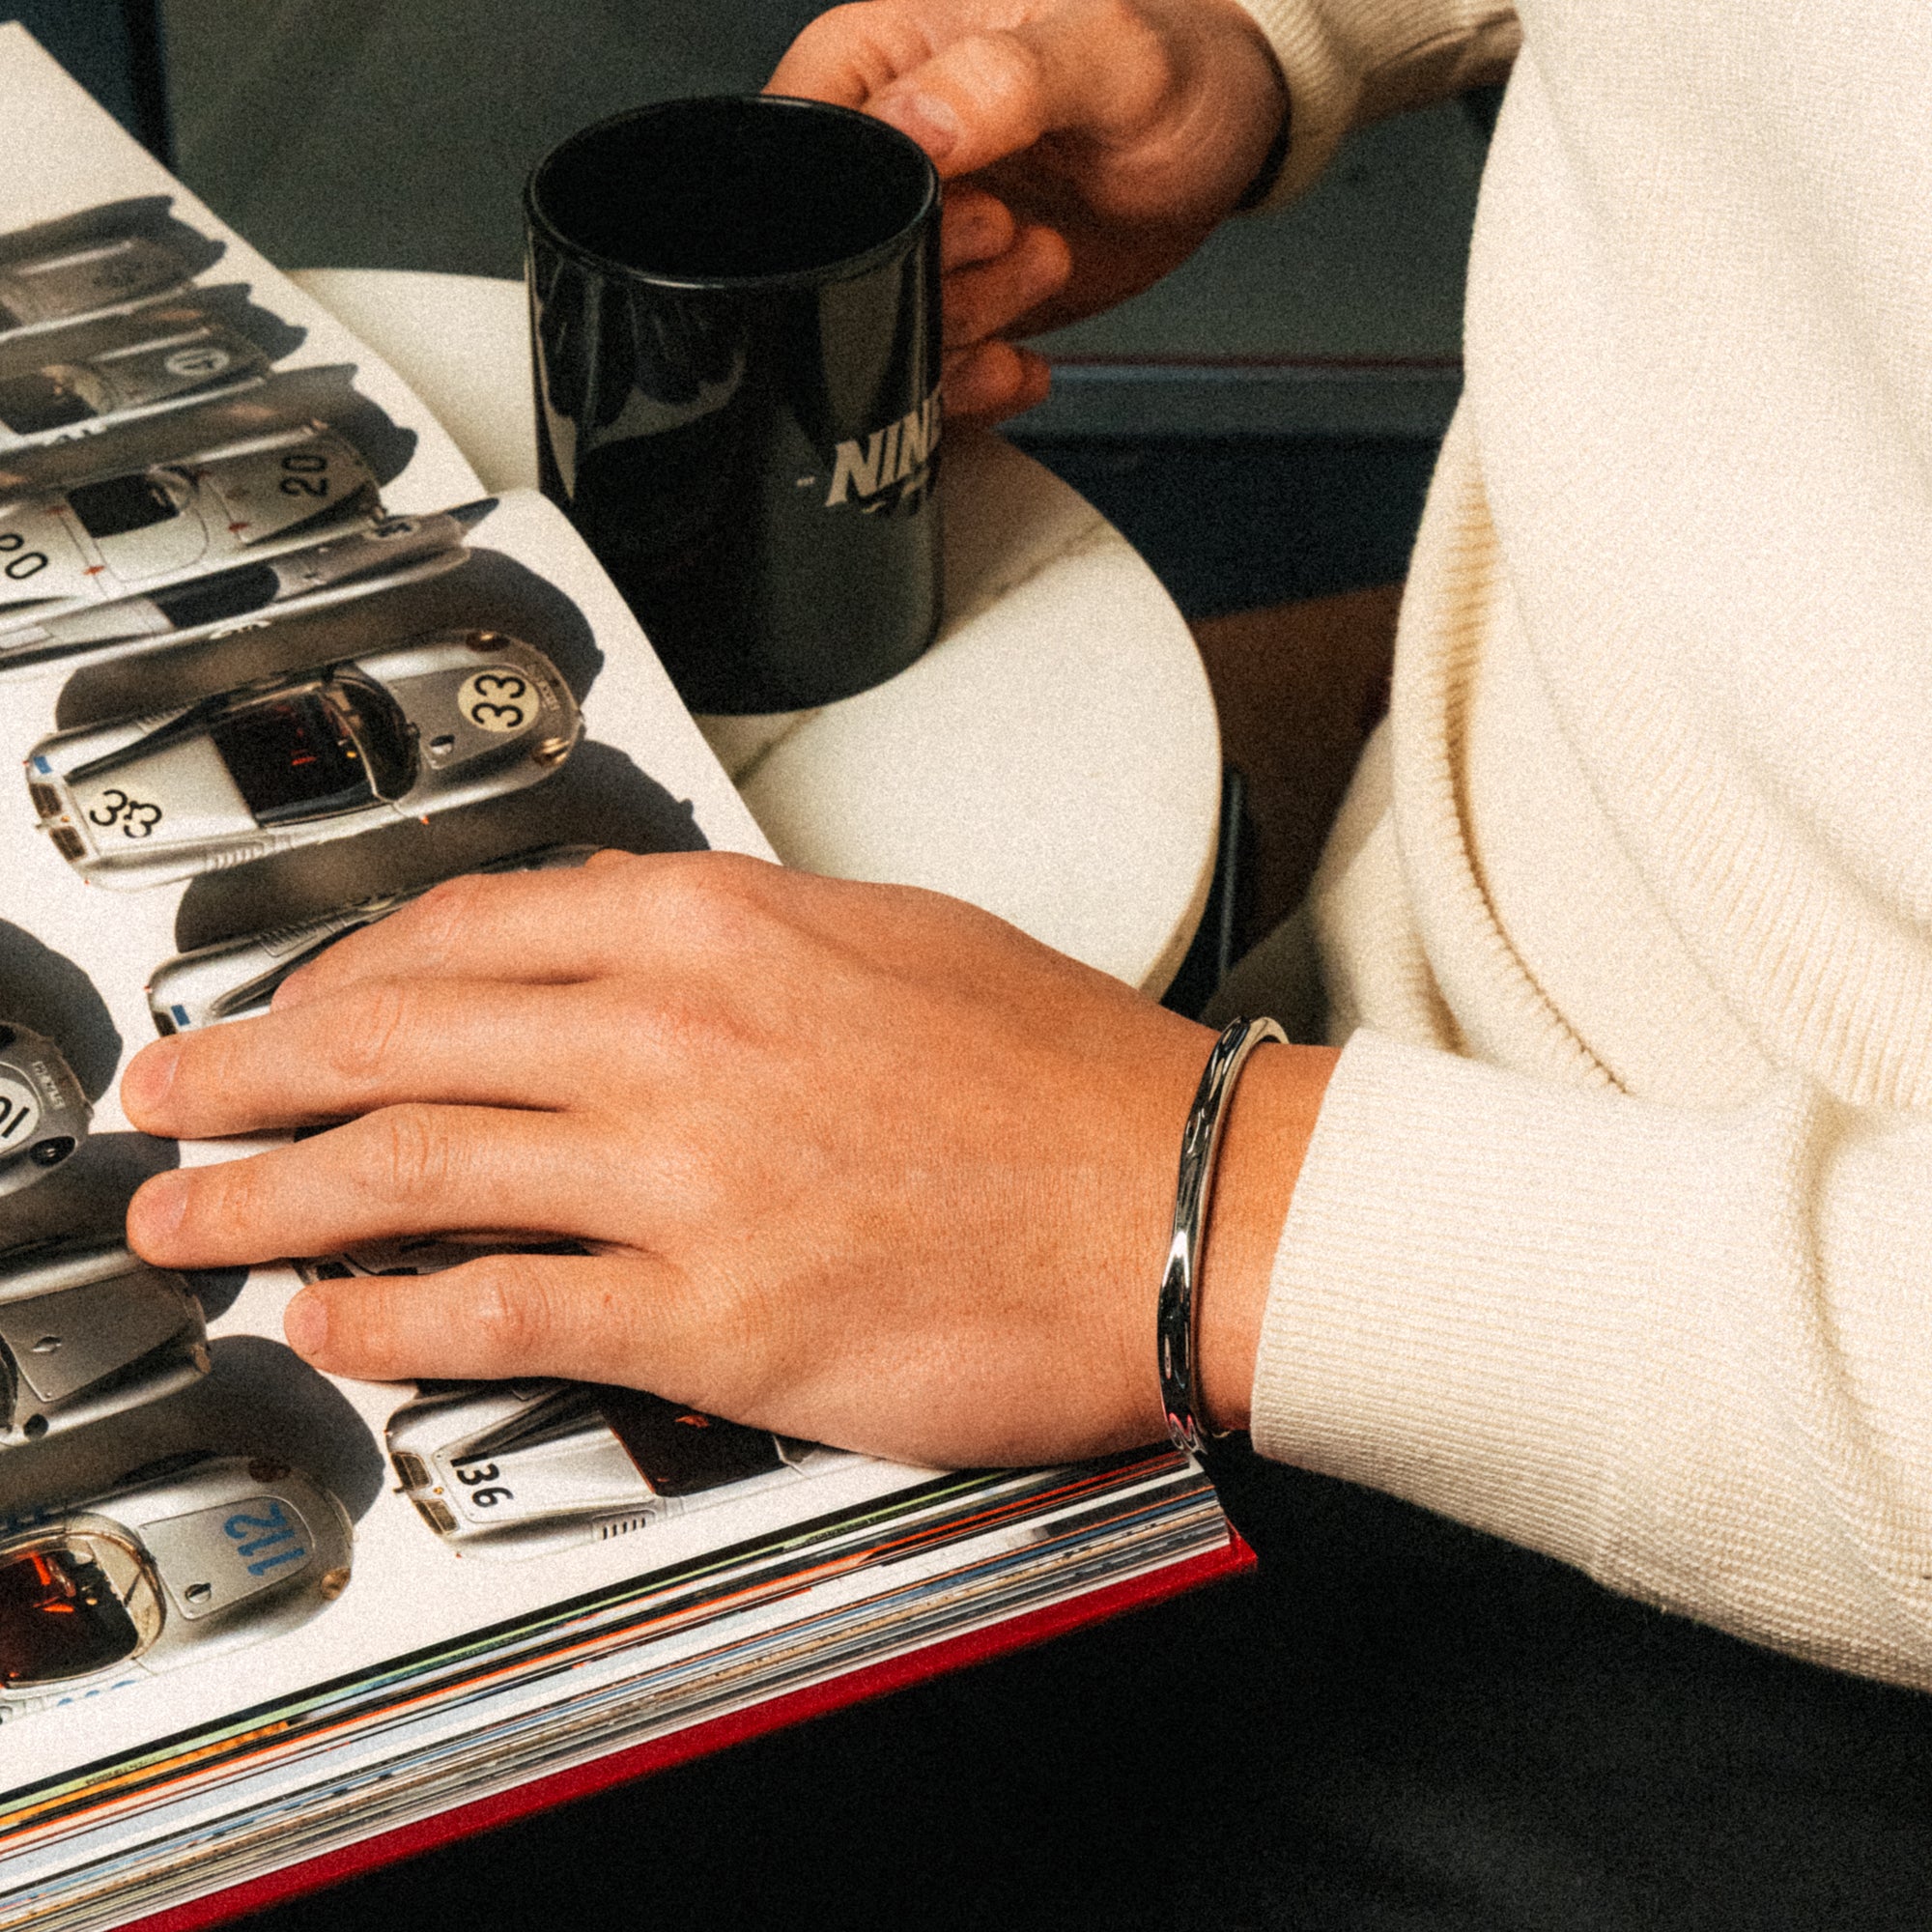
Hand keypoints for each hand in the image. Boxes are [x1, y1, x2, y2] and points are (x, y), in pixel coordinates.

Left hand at [120, 854, 1332, 1466]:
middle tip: (174, 1093)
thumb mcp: (889, 937)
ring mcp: (684, 1172)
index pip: (470, 930)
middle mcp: (677, 1032)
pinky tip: (334, 1322)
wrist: (1179, 1192)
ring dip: (271, 1194)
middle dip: (251, 1068)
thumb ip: (739, 943)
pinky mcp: (714, 1313)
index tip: (303, 1000)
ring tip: (189, 1215)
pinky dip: (394, 1317)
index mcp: (720, 925)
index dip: (349, 969)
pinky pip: (505, 1309)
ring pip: (413, 1167)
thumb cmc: (1064, 1074)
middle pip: (398, 1037)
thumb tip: (632, 958)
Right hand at [768, 0, 1287, 422]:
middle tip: (1007, 233)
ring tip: (1041, 262)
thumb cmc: (1173, 59)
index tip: (941, 208)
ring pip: (876, 331)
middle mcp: (878, 158)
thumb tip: (910, 127)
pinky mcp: (950, 307)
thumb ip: (1002, 84)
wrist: (1227, 132)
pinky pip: (922, 378)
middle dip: (921, 278)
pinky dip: (974, 389)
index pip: (797, 157)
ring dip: (961, 329)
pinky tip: (1024, 360)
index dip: (853, 212)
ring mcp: (913, 240)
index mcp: (870, 63)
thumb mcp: (1105, 52)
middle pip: (834, 261)